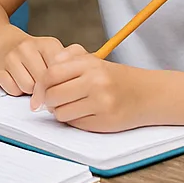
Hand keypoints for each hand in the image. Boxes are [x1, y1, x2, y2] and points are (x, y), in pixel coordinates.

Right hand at [0, 28, 64, 94]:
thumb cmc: (34, 53)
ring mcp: (10, 57)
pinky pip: (12, 90)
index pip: (58, 72)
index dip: (60, 85)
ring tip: (29, 80)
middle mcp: (27, 47)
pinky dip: (16, 90)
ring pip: (28, 87)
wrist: (5, 42)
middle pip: (43, 82)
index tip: (58, 87)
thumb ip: (63, 70)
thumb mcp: (53, 54)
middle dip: (44, 89)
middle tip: (42, 85)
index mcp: (47, 44)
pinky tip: (17, 80)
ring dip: (30, 90)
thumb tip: (65, 93)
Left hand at [30, 43, 144, 131]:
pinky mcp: (105, 122)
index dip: (39, 86)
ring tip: (68, 106)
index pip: (51, 75)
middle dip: (48, 101)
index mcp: (90, 65)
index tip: (36, 94)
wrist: (147, 94)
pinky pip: (76, 124)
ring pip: (62, 113)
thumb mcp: (93, 59)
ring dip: (59, 112)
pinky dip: (73, 120)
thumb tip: (44, 75)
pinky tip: (81, 113)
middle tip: (52, 101)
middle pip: (53, 96)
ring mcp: (101, 104)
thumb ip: (67, 58)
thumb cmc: (114, 77)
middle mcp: (95, 83)